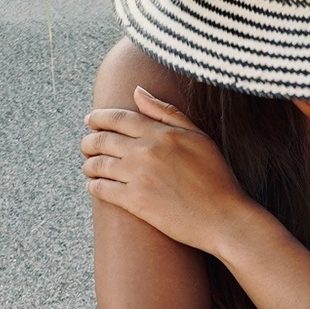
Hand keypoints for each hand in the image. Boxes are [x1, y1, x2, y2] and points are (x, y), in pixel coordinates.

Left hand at [81, 86, 249, 251]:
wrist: (223, 217)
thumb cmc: (216, 176)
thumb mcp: (199, 137)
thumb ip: (167, 112)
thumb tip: (137, 91)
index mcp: (161, 133)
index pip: (118, 118)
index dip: (99, 117)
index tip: (90, 120)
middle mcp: (146, 151)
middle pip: (101, 140)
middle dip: (88, 141)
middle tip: (87, 145)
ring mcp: (138, 177)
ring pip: (97, 164)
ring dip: (89, 164)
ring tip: (91, 166)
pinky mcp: (134, 201)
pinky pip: (100, 189)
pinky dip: (93, 185)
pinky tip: (96, 185)